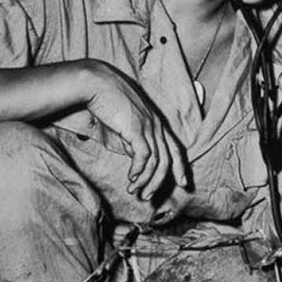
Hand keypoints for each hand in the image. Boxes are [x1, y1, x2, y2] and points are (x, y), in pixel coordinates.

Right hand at [83, 62, 188, 201]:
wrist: (97, 84)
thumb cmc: (107, 103)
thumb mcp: (124, 125)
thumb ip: (132, 141)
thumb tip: (136, 158)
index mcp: (157, 123)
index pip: (175, 148)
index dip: (181, 167)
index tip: (183, 183)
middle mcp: (157, 125)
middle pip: (168, 159)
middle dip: (159, 182)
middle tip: (148, 197)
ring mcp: (148, 126)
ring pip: (156, 161)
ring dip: (145, 180)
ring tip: (134, 192)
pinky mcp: (136, 128)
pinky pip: (144, 156)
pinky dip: (139, 170)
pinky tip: (131, 178)